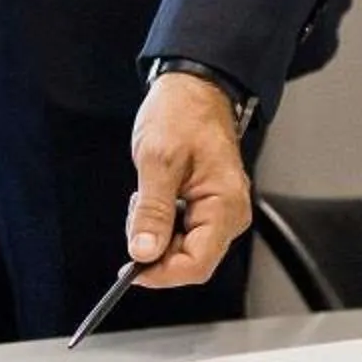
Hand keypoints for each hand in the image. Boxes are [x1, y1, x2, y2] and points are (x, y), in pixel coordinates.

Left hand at [124, 72, 253, 287]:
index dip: (162, 273)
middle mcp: (230, 214)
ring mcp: (221, 211)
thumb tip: (143, 252)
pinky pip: (183, 232)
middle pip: (191, 260)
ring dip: (157, 234)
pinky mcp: (208, 207)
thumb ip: (152, 211)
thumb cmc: (182, 113)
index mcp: (226, 204)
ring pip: (184, 249)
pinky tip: (154, 197)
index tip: (131, 269)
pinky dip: (161, 223)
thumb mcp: (157, 161)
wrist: (193, 89)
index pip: (197, 264)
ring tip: (145, 196)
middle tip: (135, 215)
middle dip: (156, 249)